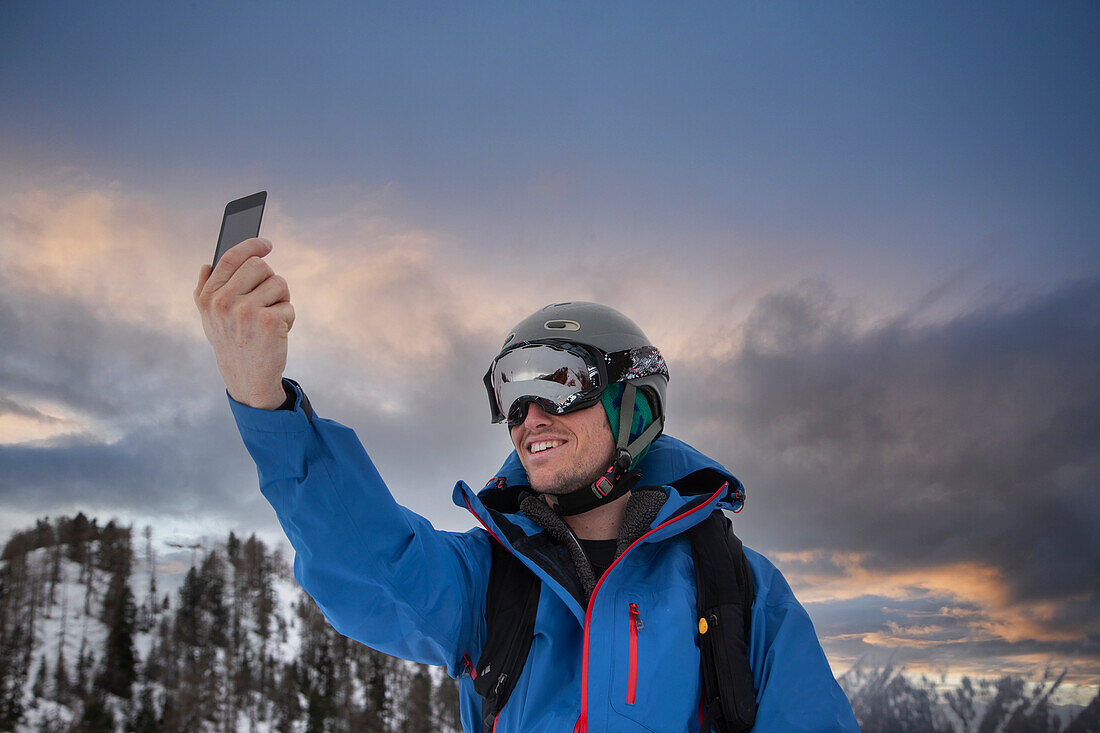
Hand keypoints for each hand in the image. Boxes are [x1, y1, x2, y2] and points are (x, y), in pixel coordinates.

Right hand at [194, 238, 293, 408]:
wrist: (248, 379)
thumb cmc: (232, 343)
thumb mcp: (210, 319)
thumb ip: (205, 291)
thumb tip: (207, 264)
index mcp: (208, 297)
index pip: (230, 258)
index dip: (250, 246)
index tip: (265, 244)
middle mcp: (223, 302)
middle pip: (259, 266)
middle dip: (270, 280)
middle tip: (269, 299)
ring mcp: (245, 311)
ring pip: (278, 284)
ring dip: (281, 300)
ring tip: (270, 320)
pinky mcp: (267, 321)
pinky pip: (288, 304)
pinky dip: (288, 317)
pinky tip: (276, 333)